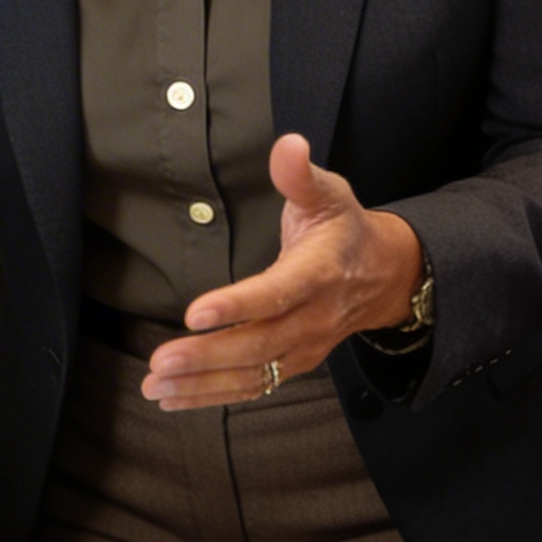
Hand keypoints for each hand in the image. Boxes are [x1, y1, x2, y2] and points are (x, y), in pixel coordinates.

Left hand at [143, 134, 423, 410]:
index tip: (194, 313)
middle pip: (257, 344)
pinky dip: (211, 395)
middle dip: (206, 356)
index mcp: (319, 273)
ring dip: (201, 384)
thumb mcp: (330, 194)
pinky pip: (252, 387)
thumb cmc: (344, 229)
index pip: (276, 294)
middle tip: (160, 361)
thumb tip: (288, 144)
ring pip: (252, 374)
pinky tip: (172, 397)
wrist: (385, 276)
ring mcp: (303, 348)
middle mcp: (311, 318)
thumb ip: (300, 175)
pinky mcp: (292, 364)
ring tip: (155, 385)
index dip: (237, 305)